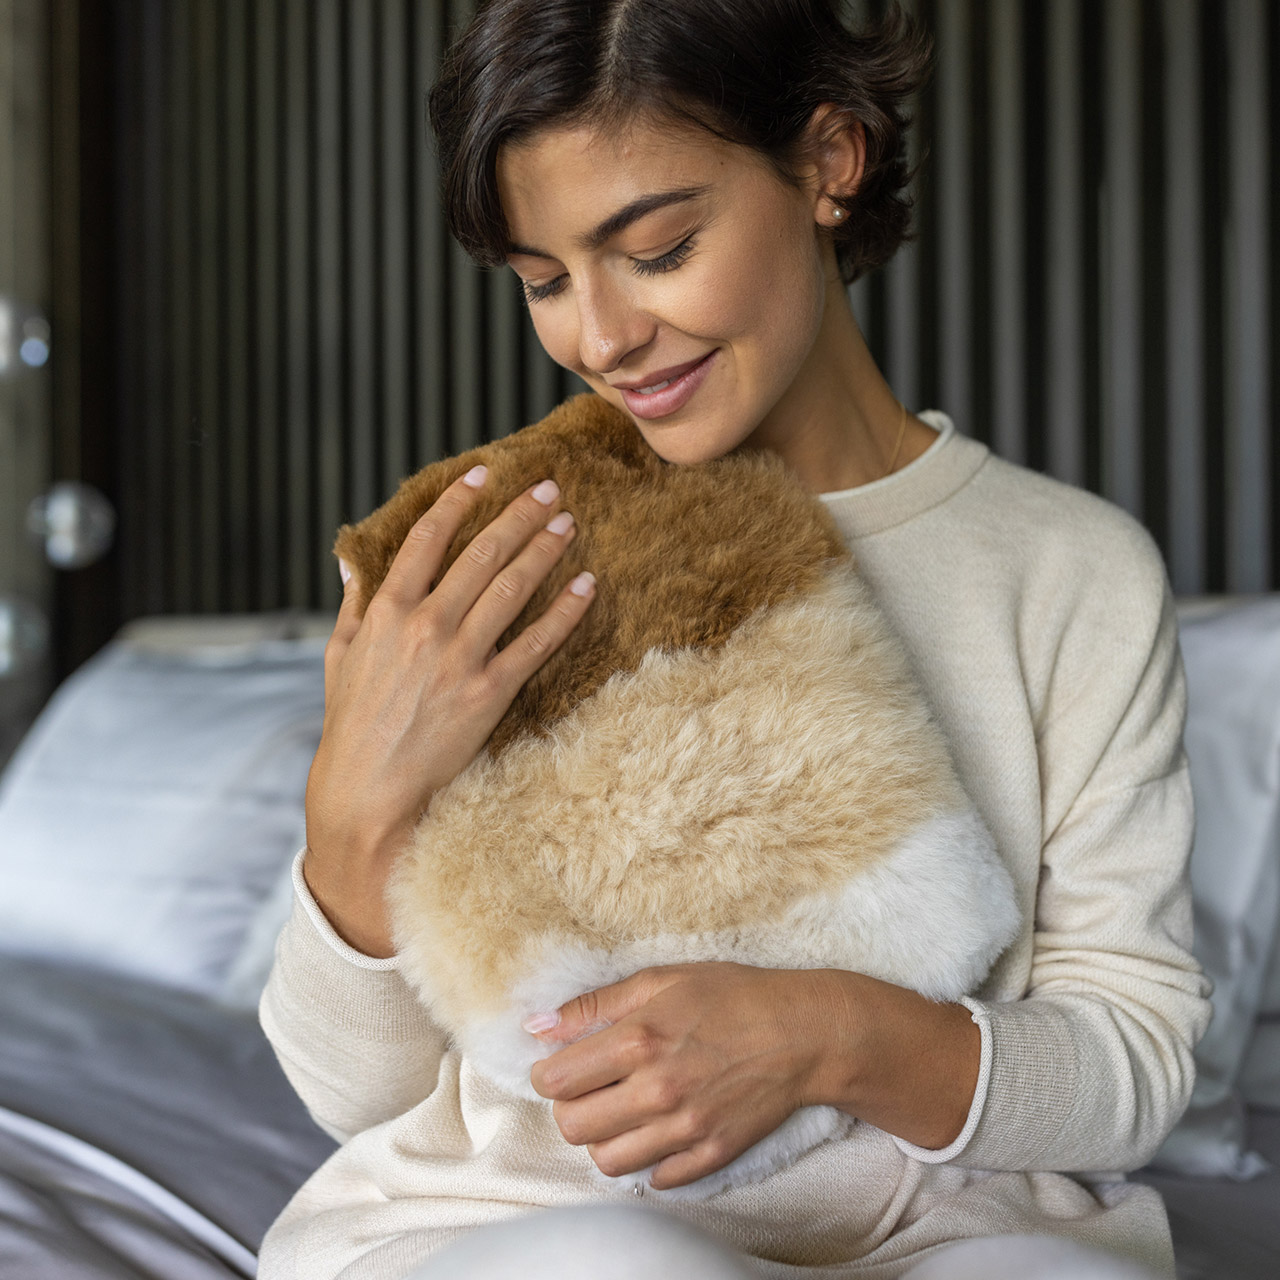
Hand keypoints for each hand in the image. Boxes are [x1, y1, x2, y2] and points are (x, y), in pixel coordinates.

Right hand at [304, 469, 595, 956]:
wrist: (368, 789)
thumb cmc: (351, 725)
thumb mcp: (339, 657)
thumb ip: (353, 607)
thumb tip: (350, 565)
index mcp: (387, 611)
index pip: (427, 539)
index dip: (458, 501)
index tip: (483, 475)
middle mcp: (425, 625)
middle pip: (481, 554)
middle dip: (518, 515)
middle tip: (549, 489)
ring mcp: (459, 658)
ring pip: (511, 588)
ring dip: (545, 550)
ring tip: (568, 525)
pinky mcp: (488, 693)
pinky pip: (535, 644)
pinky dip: (564, 614)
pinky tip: (587, 588)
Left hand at [527, 965, 980, 1188]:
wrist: (804, 1032)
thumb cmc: (732, 996)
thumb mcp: (661, 980)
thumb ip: (594, 1005)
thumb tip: (537, 1025)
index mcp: (639, 1040)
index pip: (555, 1081)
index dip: (547, 1074)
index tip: (558, 1066)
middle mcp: (657, 1090)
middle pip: (573, 1128)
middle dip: (569, 1108)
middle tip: (587, 1089)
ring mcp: (685, 1129)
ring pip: (607, 1161)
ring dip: (602, 1138)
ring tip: (619, 1110)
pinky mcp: (711, 1154)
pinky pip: (655, 1179)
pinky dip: (647, 1160)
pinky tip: (656, 1129)